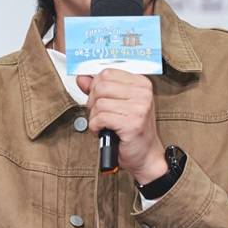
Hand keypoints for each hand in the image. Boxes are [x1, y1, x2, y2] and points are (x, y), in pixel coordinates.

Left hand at [76, 69, 166, 184]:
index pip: (107, 73)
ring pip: (99, 103)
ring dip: (95, 117)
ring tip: (104, 125)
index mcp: (141, 84)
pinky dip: (96, 127)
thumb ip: (98, 89)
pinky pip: (100, 118)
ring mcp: (139, 108)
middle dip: (93, 102)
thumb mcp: (116, 105)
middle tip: (99, 114)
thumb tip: (82, 77)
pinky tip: (103, 131)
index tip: (98, 99)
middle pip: (101, 86)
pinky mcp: (132, 123)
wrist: (145, 155)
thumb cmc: (131, 131)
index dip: (95, 86)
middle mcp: (143, 93)